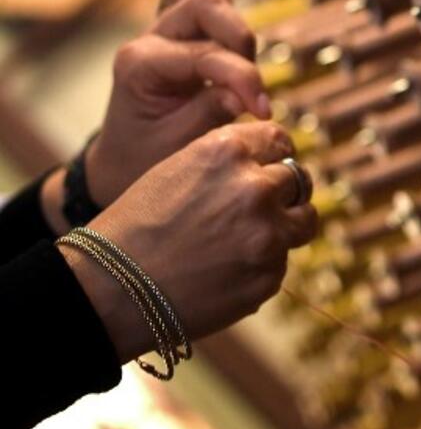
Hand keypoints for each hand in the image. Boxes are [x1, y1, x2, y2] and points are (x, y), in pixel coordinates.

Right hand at [61, 122, 317, 360]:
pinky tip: (225, 272)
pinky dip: (262, 266)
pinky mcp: (269, 275)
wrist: (110, 289)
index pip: (278, 140)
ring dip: (287, 227)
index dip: (276, 154)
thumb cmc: (136, 227)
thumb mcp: (177, 170)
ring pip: (303, 222)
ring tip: (252, 239)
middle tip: (262, 208)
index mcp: (227, 152)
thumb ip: (228, 164)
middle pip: (298, 180)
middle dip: (284, 193)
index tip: (274, 165)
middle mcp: (254, 188)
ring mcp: (267, 235)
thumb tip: (272, 165)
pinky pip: (280, 263)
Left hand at [86, 0, 270, 206]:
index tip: (265, 112)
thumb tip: (245, 95)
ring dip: (234, 26)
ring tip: (243, 69)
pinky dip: (218, 7)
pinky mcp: (173, 28)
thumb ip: (209, 113)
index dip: (243, 79)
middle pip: (205, 3)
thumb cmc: (145, 158)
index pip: (206, 54)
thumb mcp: (176, 147)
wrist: (122, 160)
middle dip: (241, 41)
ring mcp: (158, 28)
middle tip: (253, 87)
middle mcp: (147, 38)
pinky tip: (230, 39)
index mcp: (140, 64)